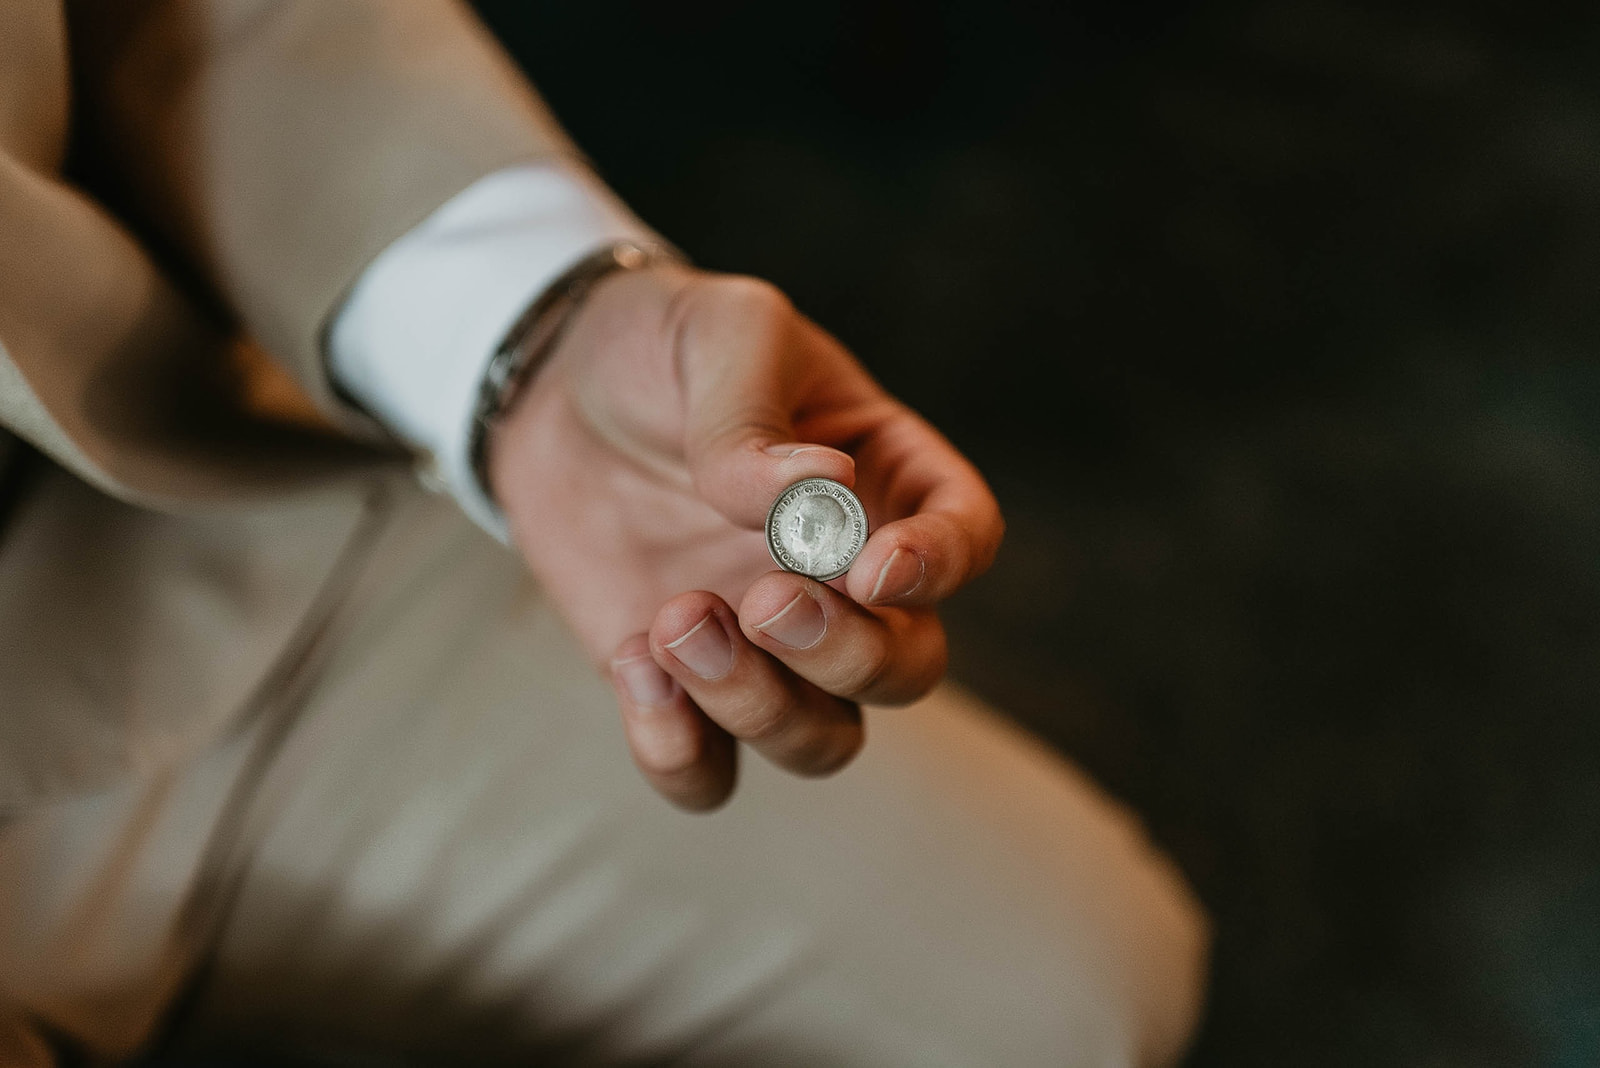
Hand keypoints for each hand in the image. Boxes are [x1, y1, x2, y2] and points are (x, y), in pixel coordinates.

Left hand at [488, 264, 1002, 809]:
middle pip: (908, 667)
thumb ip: (755, 418)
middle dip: (847, 654)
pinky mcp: (683, 686)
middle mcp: (841, 577)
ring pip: (824, 740)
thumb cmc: (660, 346)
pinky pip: (711, 772)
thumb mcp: (716, 334)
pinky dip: (681, 752)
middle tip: (763, 599)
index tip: (872, 566)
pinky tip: (633, 664)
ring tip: (677, 619)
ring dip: (762, 708)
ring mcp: (766, 643)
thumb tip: (816, 493)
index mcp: (883, 477)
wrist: (547, 390)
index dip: (941, 567)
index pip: (966, 537)